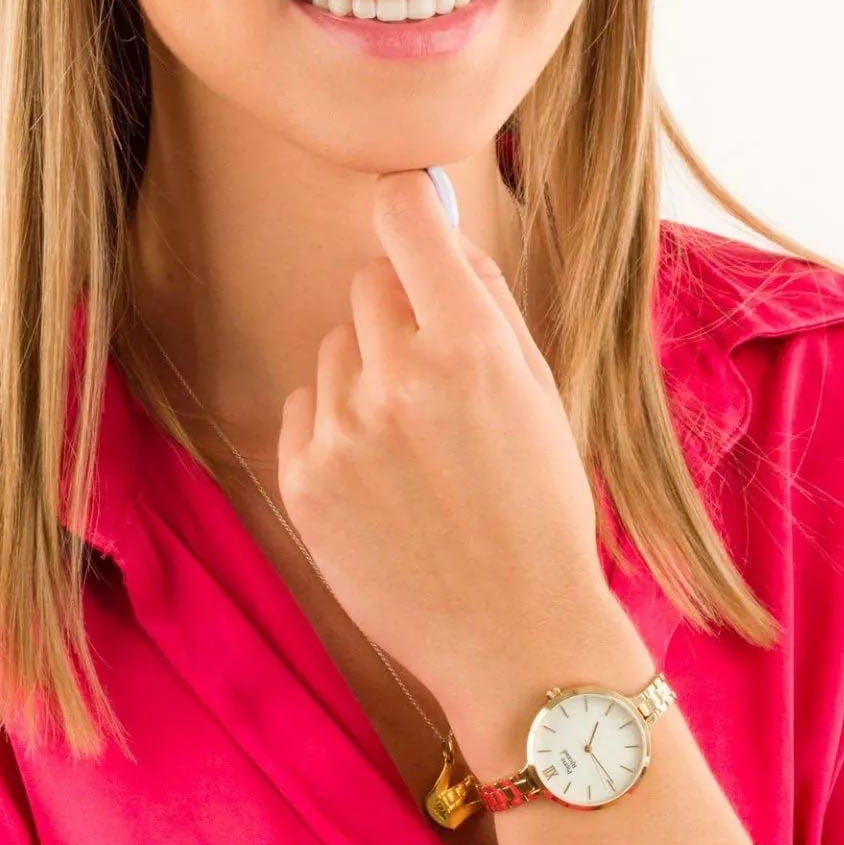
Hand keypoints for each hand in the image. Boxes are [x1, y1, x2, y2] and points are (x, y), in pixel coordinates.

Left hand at [272, 168, 617, 710]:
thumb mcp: (539, 394)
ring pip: (335, 351)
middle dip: (397, 312)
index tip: (408, 213)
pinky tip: (382, 482)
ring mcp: (345, 432)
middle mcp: (401, 378)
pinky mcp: (303, 481)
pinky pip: (305, 409)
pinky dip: (335, 429)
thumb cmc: (540, 509)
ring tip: (415, 448)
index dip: (406, 206)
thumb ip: (488, 304)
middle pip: (367, 283)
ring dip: (366, 376)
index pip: (406, 218)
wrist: (516, 638)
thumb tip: (441, 235)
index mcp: (472, 345)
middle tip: (438, 377)